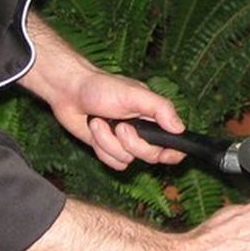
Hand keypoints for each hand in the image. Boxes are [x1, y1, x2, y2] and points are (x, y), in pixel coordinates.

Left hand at [21, 13, 187, 169]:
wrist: (69, 92)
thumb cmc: (102, 88)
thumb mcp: (134, 94)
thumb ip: (160, 109)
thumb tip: (180, 128)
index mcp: (154, 117)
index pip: (175, 142)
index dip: (173, 153)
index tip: (165, 154)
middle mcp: (142, 132)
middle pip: (151, 156)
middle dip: (132, 143)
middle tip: (120, 126)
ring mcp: (124, 142)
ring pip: (127, 160)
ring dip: (109, 142)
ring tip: (100, 122)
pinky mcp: (108, 149)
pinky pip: (112, 162)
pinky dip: (101, 148)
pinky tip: (95, 130)